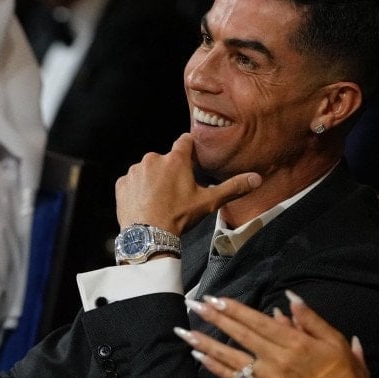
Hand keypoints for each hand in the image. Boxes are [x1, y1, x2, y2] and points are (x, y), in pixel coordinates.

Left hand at [115, 134, 260, 233]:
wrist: (148, 236)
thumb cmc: (179, 217)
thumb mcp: (208, 202)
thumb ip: (232, 187)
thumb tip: (256, 179)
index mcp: (176, 159)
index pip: (185, 141)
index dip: (190, 151)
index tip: (192, 161)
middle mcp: (153, 159)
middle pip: (166, 159)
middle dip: (171, 171)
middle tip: (177, 193)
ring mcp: (135, 170)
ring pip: (148, 170)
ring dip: (153, 181)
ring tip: (160, 201)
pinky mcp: (122, 183)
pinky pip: (132, 182)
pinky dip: (138, 190)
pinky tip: (145, 205)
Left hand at [177, 291, 376, 377]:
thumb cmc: (345, 373)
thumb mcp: (333, 339)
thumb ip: (309, 319)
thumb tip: (288, 298)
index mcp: (294, 343)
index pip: (257, 321)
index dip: (234, 310)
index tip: (215, 298)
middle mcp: (277, 360)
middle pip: (240, 336)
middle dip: (214, 319)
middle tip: (194, 305)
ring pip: (231, 358)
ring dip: (206, 344)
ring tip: (185, 333)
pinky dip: (217, 368)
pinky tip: (200, 357)